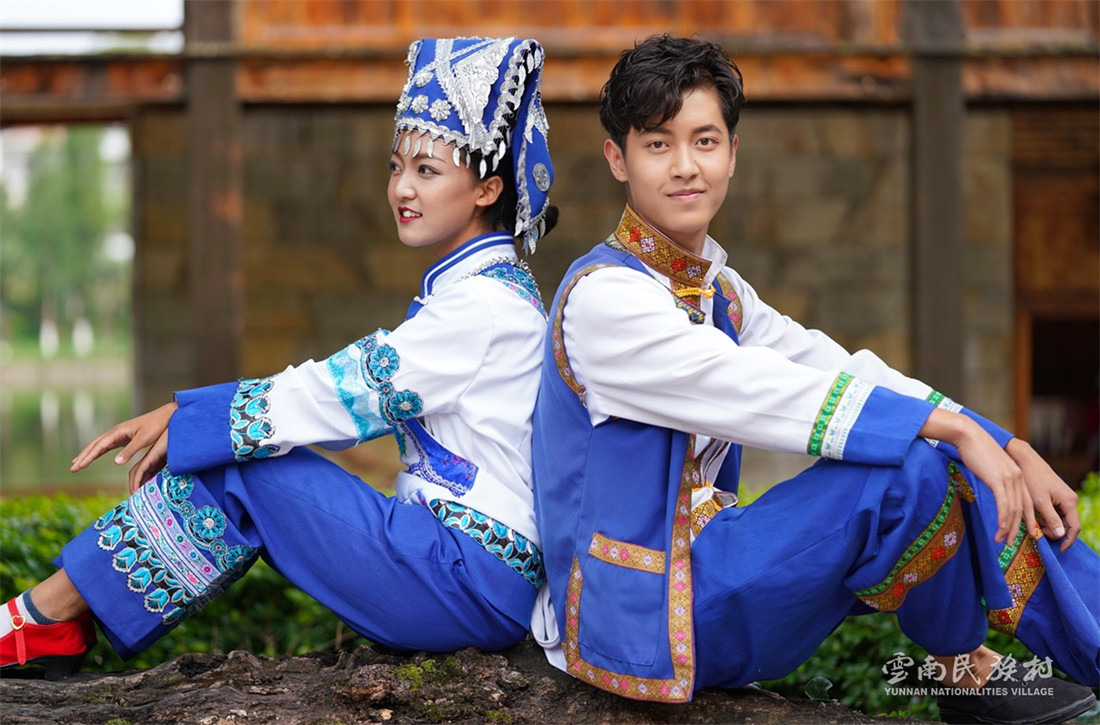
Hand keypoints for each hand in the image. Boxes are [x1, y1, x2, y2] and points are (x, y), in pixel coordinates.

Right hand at [71, 402, 178, 492]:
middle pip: (95, 445)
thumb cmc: (156, 426)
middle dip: (83, 456)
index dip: (88, 457)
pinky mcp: (124, 437)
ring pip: (99, 445)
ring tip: (78, 464)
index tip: (79, 466)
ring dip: (88, 454)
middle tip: (72, 469)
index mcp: (118, 431)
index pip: (99, 446)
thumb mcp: (144, 439)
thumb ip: (130, 450)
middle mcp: (116, 431)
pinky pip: (107, 445)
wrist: (166, 416)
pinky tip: (93, 456)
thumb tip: (115, 462)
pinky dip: (98, 452)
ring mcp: (119, 434)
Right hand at [921, 409, 1035, 544]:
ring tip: (1002, 541)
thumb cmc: (974, 449)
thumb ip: (996, 478)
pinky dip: (1003, 518)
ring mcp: (1009, 478)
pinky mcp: (998, 479)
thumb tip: (994, 489)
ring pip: (1013, 509)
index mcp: (1017, 475)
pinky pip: (1004, 503)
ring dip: (1008, 528)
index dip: (1023, 521)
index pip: (1025, 503)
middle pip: (1022, 509)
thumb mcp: (990, 466)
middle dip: (1017, 529)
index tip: (1017, 534)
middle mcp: (1018, 477)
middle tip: (1009, 543)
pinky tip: (999, 529)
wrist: (967, 435)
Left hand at [1006, 438, 1080, 551]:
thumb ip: (1051, 518)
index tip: (1057, 549)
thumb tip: (1061, 534)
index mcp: (1069, 501)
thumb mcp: (1039, 501)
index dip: (1067, 540)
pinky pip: (1055, 511)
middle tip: (1039, 533)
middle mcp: (1069, 499)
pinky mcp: (1055, 495)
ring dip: (1050, 525)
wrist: (1024, 460)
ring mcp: (1063, 497)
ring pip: (1060, 518)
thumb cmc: (1031, 479)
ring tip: (1035, 524)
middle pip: (1068, 524)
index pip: (1075, 527)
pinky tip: (1034, 517)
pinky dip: (1046, 517)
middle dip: (1055, 532)